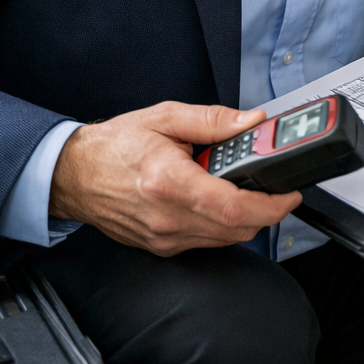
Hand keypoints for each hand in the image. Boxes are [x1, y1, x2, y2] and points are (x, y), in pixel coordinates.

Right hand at [50, 101, 301, 255]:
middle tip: (276, 189)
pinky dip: (221, 225)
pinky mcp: (161, 247)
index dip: (272, 204)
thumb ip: (213, 120)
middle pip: (237, 229)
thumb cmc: (114, 146)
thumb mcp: (165, 117)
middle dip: (267, 211)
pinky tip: (217, 201)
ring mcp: (163, 237)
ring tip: (244, 190)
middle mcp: (167, 217)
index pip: (235, 207)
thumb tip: (252, 121)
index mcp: (170, 182)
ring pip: (225, 239)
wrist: (74, 174)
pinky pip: (206, 242)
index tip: (289, 192)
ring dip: (245, 219)